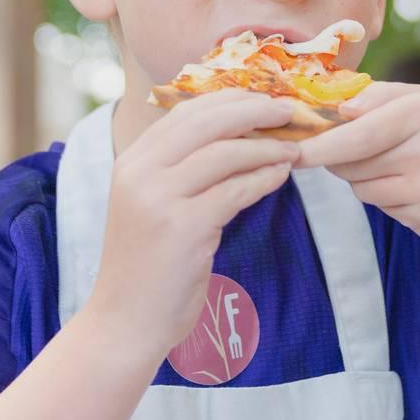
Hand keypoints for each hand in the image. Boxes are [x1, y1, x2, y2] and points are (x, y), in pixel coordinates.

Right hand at [86, 92, 299, 358]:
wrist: (125, 321)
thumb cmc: (149, 265)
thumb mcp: (155, 206)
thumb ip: (182, 170)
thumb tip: (238, 135)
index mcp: (132, 160)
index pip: (185, 111)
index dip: (230, 99)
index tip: (264, 98)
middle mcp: (140, 172)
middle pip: (207, 122)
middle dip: (254, 110)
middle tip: (290, 112)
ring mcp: (158, 199)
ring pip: (225, 153)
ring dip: (267, 147)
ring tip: (294, 149)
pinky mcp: (183, 228)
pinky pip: (236, 190)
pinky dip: (264, 178)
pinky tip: (281, 175)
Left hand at [295, 83, 419, 238]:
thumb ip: (379, 97)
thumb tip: (335, 110)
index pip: (357, 135)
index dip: (319, 145)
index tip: (293, 151)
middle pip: (351, 165)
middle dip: (340, 157)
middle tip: (353, 147)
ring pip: (362, 190)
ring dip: (364, 177)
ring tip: (398, 164)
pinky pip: (383, 209)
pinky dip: (388, 196)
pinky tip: (417, 185)